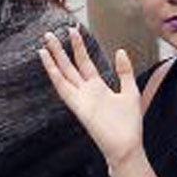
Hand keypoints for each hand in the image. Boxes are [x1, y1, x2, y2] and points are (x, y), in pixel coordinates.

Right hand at [38, 26, 142, 167]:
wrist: (126, 146)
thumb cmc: (129, 125)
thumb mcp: (131, 92)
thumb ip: (124, 72)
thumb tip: (120, 51)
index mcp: (98, 88)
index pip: (84, 63)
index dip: (79, 47)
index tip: (74, 31)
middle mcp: (86, 91)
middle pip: (69, 66)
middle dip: (60, 49)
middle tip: (50, 33)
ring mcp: (79, 98)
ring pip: (63, 73)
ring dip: (53, 58)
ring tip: (45, 42)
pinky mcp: (76, 105)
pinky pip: (62, 86)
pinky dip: (52, 73)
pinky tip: (46, 60)